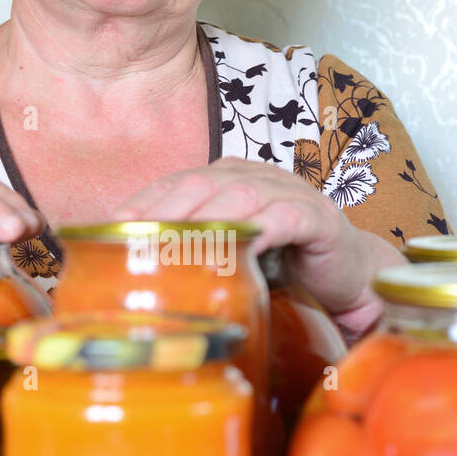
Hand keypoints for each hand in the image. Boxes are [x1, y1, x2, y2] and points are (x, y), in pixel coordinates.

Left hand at [113, 156, 393, 324]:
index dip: (142, 204)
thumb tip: (127, 278)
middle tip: (134, 242)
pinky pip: (285, 218)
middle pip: (200, 184)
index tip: (109, 231)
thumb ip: (189, 256)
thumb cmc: (280, 269)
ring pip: (238, 196)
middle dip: (163, 211)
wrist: (347, 279)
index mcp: (227, 178)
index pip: (175, 184)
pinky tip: (240, 247)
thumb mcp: (226, 258)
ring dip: (203, 220)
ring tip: (174, 246)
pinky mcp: (319, 218)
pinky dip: (261, 229)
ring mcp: (288, 193)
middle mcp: (255, 177)